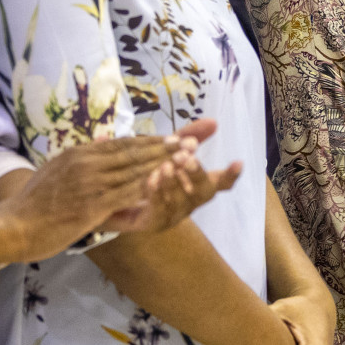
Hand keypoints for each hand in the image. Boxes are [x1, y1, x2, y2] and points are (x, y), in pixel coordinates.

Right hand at [1, 134, 193, 261]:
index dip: (153, 140)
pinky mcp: (91, 205)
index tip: (177, 136)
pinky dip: (149, 186)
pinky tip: (168, 182)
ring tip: (191, 156)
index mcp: (80, 154)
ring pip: (135, 169)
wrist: (12, 226)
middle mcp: (87, 163)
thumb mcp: (58, 171)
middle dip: (167, 145)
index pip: (124, 143)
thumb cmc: (35, 205)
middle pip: (135, 152)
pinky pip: (126, 193)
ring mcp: (89, 183)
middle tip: (195, 140)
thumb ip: (83, 158)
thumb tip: (100, 140)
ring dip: (165, 161)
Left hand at [101, 121, 239, 233]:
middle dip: (198, 173)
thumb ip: (186, 138)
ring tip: (167, 165)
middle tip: (187, 157)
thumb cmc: (141, 172)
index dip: (231, 175)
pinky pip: (159, 211)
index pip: (220, 183)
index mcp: (194, 185)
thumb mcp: (163, 151)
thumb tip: (214, 121)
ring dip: (176, 182)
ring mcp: (172, 215)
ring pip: (182, 203)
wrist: (106, 197)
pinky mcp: (151, 223)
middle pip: (205, 192)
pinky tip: (152, 177)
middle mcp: (188, 202)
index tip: (237, 162)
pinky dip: (158, 194)